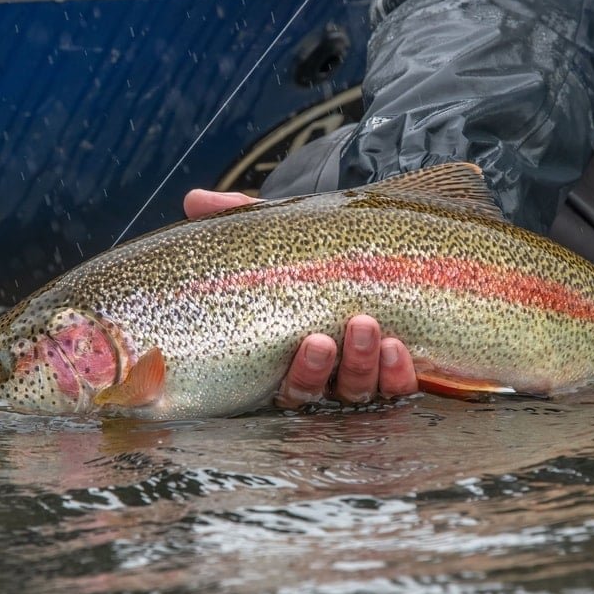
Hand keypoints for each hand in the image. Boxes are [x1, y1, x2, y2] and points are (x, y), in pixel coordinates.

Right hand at [183, 190, 418, 407]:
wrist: (373, 245)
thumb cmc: (315, 251)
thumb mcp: (281, 234)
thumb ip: (240, 219)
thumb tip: (194, 199)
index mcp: (288, 359)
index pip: (288, 386)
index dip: (302, 373)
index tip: (314, 340)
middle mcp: (324, 377)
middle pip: (320, 393)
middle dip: (325, 368)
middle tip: (328, 337)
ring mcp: (361, 378)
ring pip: (359, 392)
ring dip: (363, 365)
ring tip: (369, 326)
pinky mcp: (395, 374)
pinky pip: (399, 389)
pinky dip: (398, 375)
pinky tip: (398, 349)